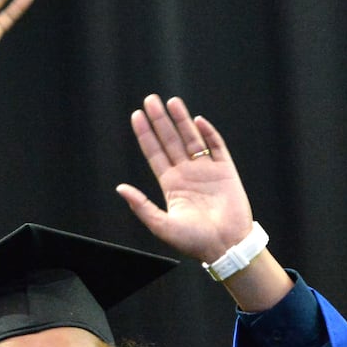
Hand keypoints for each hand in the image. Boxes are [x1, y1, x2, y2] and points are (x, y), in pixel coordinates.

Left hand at [116, 95, 254, 261]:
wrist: (225, 246)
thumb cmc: (193, 241)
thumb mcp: (161, 224)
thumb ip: (141, 206)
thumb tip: (120, 188)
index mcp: (170, 184)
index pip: (154, 153)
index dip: (145, 134)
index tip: (136, 116)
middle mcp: (187, 173)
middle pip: (170, 140)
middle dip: (160, 120)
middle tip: (150, 99)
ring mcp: (206, 170)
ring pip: (191, 139)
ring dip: (181, 120)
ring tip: (172, 102)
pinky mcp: (226, 171)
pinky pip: (216, 147)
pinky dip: (208, 134)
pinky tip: (197, 121)